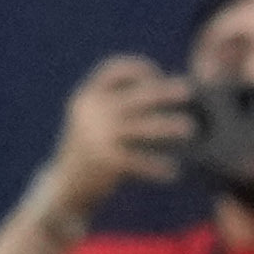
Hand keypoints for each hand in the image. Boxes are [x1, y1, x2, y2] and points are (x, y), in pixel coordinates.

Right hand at [40, 54, 191, 219]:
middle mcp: (91, 113)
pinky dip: (159, 166)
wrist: (64, 186)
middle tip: (187, 91)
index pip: (112, 70)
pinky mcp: (106, 161)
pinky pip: (141, 160)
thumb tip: (163, 91)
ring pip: (144, 127)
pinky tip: (173, 172)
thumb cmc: (88, 149)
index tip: (155, 74)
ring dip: (170, 126)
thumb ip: (115, 105)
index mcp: (86, 98)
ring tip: (189, 128)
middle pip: (136, 97)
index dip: (136, 67)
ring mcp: (98, 137)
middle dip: (164, 92)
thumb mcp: (90, 120)